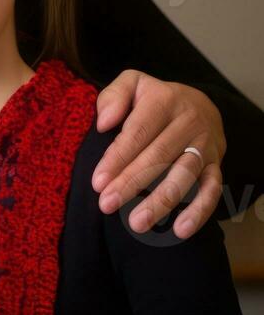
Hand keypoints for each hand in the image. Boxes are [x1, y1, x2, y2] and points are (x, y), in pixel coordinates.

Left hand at [92, 70, 224, 239]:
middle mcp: (188, 122)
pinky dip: (199, 211)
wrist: (199, 103)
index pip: (138, 132)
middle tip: (107, 205)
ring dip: (161, 201)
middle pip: (159, 156)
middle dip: (131, 183)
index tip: (98, 183)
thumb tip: (103, 123)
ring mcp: (205, 145)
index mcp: (164, 101)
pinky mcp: (216, 164)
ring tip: (137, 223)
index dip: (117, 158)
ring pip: (184, 175)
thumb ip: (113, 96)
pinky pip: (213, 189)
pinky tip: (180, 229)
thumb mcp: (131, 84)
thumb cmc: (153, 99)